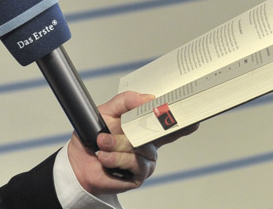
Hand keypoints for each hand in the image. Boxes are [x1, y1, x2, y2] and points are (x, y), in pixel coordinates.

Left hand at [67, 91, 197, 195]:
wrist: (78, 162)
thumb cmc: (92, 135)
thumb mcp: (106, 110)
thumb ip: (126, 100)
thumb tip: (148, 97)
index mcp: (144, 127)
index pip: (168, 123)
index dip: (183, 122)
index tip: (194, 118)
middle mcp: (149, 144)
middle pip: (156, 134)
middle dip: (139, 129)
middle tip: (125, 126)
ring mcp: (146, 160)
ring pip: (140, 148)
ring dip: (117, 144)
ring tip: (101, 143)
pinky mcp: (139, 175)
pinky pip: (134, 163)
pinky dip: (116, 158)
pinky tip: (104, 157)